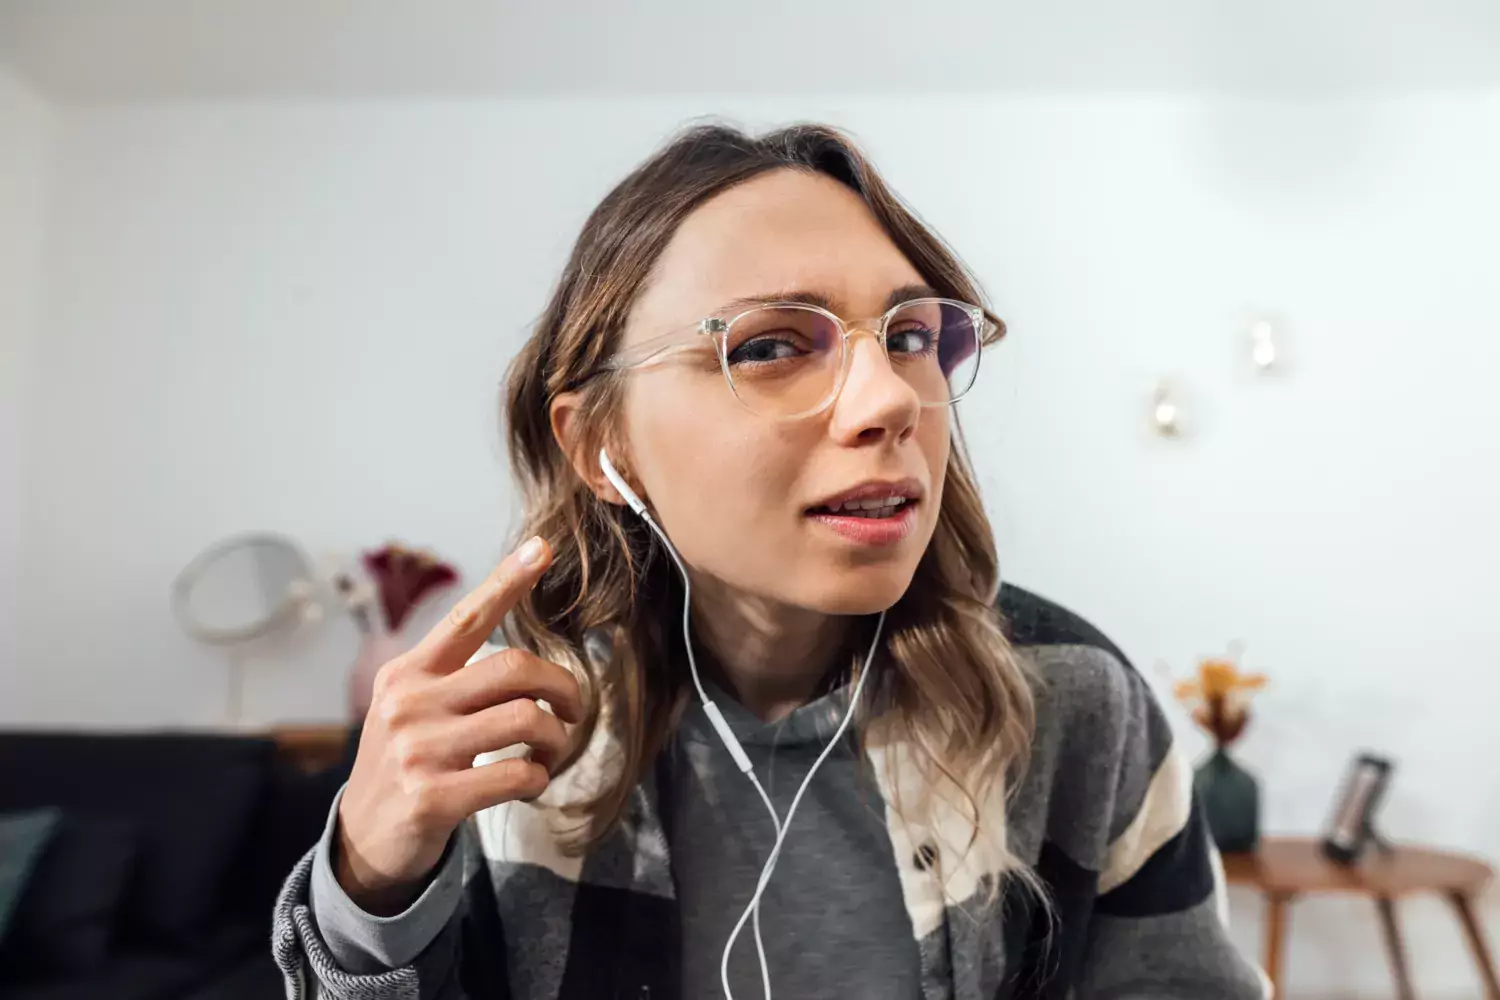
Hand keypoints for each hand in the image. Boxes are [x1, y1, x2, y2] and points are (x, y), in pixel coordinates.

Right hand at [334, 536, 582, 914]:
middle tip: (572, 709)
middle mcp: (410, 703)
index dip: (507, 581)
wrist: (364, 837)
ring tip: (549, 752)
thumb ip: (453, 678)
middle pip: (515, 669)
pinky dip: (539, 778)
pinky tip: (529, 782)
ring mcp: (420, 750)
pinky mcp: (433, 796)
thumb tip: (523, 660)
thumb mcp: (412, 708)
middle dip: (563, 687)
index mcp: (409, 672)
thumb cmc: (406, 763)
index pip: (467, 617)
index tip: (542, 549)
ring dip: (556, 739)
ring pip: (527, 719)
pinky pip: (517, 774)